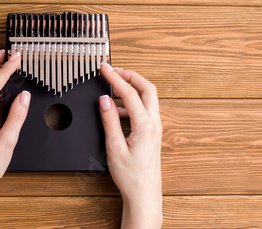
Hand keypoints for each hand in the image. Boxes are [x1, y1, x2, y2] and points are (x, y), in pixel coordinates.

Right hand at [99, 61, 162, 228]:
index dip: (115, 77)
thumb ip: (110, 121)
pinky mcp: (153, 132)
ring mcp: (156, 127)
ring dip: (131, 89)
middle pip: (147, 88)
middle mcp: (154, 123)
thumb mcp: (114, 147)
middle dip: (130, 75)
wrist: (144, 194)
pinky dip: (132, 104)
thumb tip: (105, 100)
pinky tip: (117, 111)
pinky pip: (144, 110)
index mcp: (145, 125)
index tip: (105, 68)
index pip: (129, 93)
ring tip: (112, 88)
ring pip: (147, 98)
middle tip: (113, 71)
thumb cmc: (131, 176)